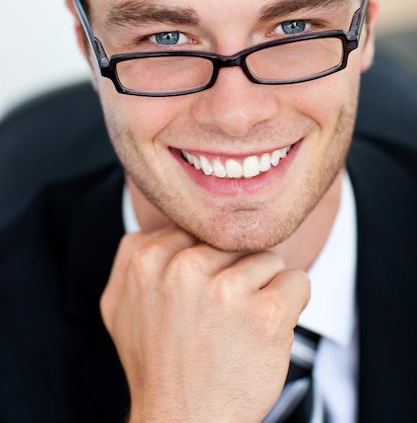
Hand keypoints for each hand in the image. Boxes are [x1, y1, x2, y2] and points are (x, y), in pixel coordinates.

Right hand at [100, 226, 309, 422]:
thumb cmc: (157, 366)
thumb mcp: (120, 307)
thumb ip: (132, 255)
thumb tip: (156, 224)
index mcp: (148, 260)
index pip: (201, 229)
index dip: (208, 263)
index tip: (202, 294)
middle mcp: (184, 269)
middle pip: (234, 241)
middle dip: (234, 273)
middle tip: (219, 316)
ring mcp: (227, 291)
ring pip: (267, 258)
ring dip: (262, 289)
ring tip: (240, 325)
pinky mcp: (266, 315)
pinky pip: (297, 281)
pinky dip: (291, 303)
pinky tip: (267, 329)